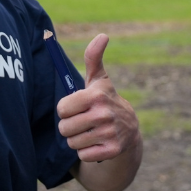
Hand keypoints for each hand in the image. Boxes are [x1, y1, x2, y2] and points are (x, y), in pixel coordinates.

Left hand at [57, 34, 140, 162]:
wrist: (129, 130)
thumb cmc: (104, 101)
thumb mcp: (99, 80)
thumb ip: (94, 58)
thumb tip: (103, 35)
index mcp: (97, 95)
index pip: (62, 109)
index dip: (66, 109)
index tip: (77, 107)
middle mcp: (104, 114)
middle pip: (64, 128)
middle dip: (70, 127)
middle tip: (83, 122)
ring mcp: (110, 133)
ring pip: (72, 143)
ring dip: (78, 140)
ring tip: (90, 132)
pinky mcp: (112, 150)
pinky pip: (83, 155)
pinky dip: (87, 152)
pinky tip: (97, 143)